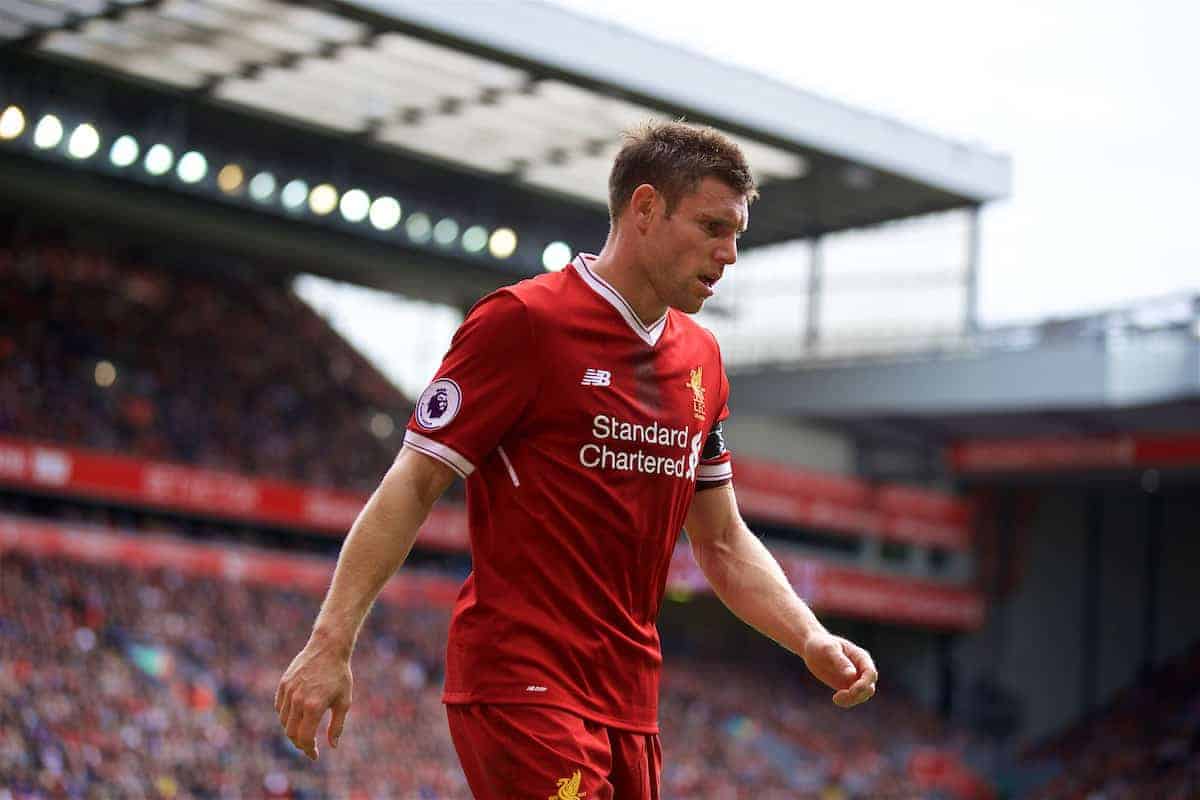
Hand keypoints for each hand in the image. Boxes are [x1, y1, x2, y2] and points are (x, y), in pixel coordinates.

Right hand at [274, 638, 352, 759]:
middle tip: (309, 747)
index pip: (304, 738)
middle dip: (300, 744)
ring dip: (292, 731)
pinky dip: (285, 717)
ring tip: (303, 732)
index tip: (314, 755)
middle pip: (291, 733)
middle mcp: (298, 700)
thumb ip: (337, 726)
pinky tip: (295, 718)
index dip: (309, 750)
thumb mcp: (344, 702)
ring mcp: (288, 691)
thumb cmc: (339, 675)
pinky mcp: (283, 684)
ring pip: (284, 721)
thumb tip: (333, 746)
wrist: (328, 648)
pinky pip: (279, 708)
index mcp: (314, 707)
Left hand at [802, 631, 877, 707]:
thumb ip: (840, 661)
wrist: (812, 648)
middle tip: (839, 696)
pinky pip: (853, 698)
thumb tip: (852, 675)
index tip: (852, 690)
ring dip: (852, 700)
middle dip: (858, 694)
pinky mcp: (847, 686)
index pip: (870, 673)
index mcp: (861, 657)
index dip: (864, 684)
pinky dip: (847, 701)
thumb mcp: (829, 650)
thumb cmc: (821, 644)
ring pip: (863, 695)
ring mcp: (856, 678)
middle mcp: (861, 669)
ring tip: (836, 698)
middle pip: (869, 687)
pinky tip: (836, 699)